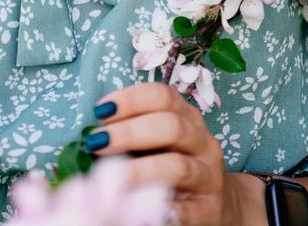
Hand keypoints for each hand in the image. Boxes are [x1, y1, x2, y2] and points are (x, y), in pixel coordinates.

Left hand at [87, 81, 253, 225]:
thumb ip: (134, 133)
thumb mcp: (160, 143)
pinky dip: (163, 208)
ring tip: (111, 178)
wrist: (214, 205)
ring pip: (178, 167)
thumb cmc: (174, 166)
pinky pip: (187, 210)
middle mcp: (202, 143)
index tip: (100, 110)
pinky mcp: (209, 212)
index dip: (130, 99)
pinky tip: (140, 209)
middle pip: (171, 127)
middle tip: (97, 142)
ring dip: (140, 171)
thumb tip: (93, 134)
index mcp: (188, 118)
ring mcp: (209, 178)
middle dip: (130, 132)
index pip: (162, 96)